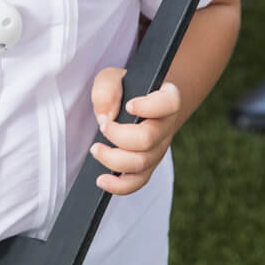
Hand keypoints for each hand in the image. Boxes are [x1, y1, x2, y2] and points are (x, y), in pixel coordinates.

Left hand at [87, 70, 184, 195]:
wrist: (132, 106)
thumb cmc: (124, 90)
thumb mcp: (112, 78)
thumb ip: (108, 89)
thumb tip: (107, 115)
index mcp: (165, 100)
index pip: (169, 103)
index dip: (150, 107)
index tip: (129, 106)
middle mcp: (166, 127)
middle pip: (148, 139)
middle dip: (119, 136)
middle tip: (102, 126)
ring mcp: (158, 150)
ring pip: (141, 163)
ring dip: (114, 159)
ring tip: (95, 149)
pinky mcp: (146, 167)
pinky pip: (137, 182)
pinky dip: (119, 186)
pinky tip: (102, 181)